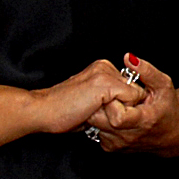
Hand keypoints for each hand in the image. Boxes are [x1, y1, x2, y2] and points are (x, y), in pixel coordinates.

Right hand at [25, 59, 139, 134]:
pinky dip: (119, 112)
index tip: (98, 110)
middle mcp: (104, 66)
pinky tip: (95, 111)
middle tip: (94, 111)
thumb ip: (108, 99)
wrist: (42, 111)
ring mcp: (105, 73)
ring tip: (93, 111)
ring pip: (135, 96)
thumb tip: (126, 106)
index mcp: (100, 68)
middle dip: (122, 107)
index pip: (129, 87)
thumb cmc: (62, 111)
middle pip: (135, 91)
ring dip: (119, 110)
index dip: (121, 105)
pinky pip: (131, 100)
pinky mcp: (106, 83)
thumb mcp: (90, 102)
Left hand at [86, 54, 178, 155]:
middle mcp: (128, 136)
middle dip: (101, 103)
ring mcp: (117, 144)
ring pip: (94, 124)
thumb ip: (147, 71)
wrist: (170, 135)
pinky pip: (95, 130)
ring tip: (112, 103)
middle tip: (110, 94)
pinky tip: (111, 113)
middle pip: (100, 119)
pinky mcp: (110, 147)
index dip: (114, 102)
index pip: (117, 117)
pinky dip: (100, 119)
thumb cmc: (167, 108)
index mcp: (143, 122)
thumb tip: (129, 58)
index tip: (118, 93)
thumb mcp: (163, 85)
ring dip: (99, 111)